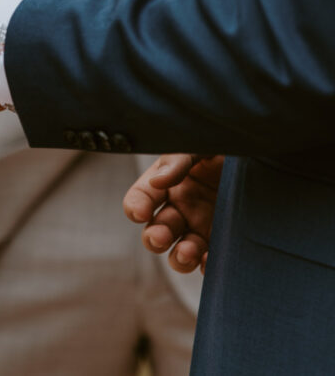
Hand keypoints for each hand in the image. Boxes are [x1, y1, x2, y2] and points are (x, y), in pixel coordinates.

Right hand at [123, 154, 223, 273]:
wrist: (276, 159)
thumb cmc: (232, 147)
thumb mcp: (202, 144)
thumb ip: (178, 159)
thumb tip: (158, 180)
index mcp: (170, 182)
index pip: (142, 197)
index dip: (136, 206)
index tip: (141, 213)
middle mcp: (182, 208)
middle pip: (157, 230)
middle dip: (154, 237)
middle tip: (162, 237)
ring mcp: (203, 228)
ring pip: (179, 252)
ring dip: (178, 257)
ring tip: (188, 252)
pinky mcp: (225, 243)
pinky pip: (210, 262)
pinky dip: (207, 267)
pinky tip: (210, 261)